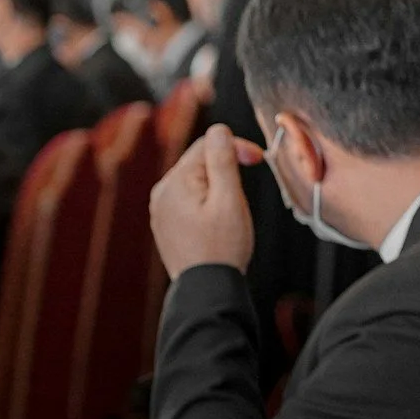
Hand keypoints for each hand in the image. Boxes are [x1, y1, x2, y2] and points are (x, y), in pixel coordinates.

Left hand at [150, 124, 259, 275]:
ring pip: (195, 181)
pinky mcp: (167, 224)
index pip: (207, 145)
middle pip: (200, 162)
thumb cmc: (221, 247)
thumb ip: (223, 160)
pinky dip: (207, 200)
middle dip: (227, 166)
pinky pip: (189, 199)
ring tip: (235, 206)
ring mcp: (162, 209)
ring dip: (218, 184)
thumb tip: (219, 130)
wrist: (205, 287)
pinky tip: (220, 219)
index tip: (258, 160)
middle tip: (250, 183)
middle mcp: (162, 193)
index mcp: (176, 182)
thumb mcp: (230, 199)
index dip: (236, 147)